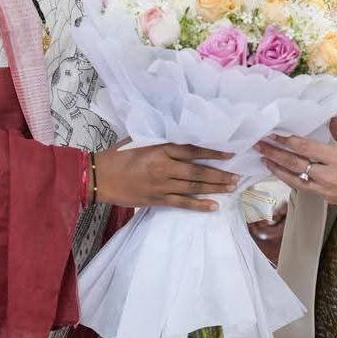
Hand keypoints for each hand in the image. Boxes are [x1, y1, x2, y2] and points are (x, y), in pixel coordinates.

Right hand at [95, 144, 238, 211]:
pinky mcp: (156, 200)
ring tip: (231, 188)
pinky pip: (181, 203)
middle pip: (197, 171)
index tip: (230, 154)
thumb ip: (158, 137)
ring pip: (193, 187)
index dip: (213, 152)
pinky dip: (198, 205)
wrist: (99, 176)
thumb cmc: (118, 155)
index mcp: (160, 149)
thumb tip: (177, 132)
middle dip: (219, 174)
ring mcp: (161, 185)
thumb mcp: (139, 139)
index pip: (193, 150)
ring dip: (214, 188)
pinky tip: (213, 206)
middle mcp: (164, 167)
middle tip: (237, 177)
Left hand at [256, 117, 336, 210]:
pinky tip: (283, 173)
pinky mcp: (327, 199)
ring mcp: (327, 190)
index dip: (287, 141)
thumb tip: (331, 116)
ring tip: (264, 160)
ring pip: (295, 180)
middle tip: (258, 145)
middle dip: (274, 154)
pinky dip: (291, 180)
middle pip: (295, 165)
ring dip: (278, 169)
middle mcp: (329, 176)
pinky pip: (305, 188)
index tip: (274, 134)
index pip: (306, 149)